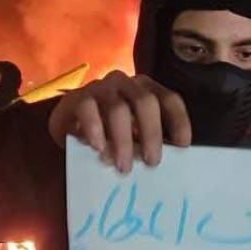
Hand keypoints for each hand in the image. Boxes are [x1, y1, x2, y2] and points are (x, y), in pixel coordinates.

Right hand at [48, 70, 190, 172]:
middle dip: (152, 134)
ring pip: (118, 109)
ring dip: (123, 141)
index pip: (169, 99)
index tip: (181, 146)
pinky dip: (95, 129)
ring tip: (123, 166)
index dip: (179, 121)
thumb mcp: (133, 136)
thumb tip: (160, 161)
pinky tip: (98, 148)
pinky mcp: (76, 97)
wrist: (68, 127)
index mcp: (146, 90)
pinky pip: (88, 109)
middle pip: (146, 102)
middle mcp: (126, 83)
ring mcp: (100, 88)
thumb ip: (147, 142)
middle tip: (152, 162)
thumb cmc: (108, 133)